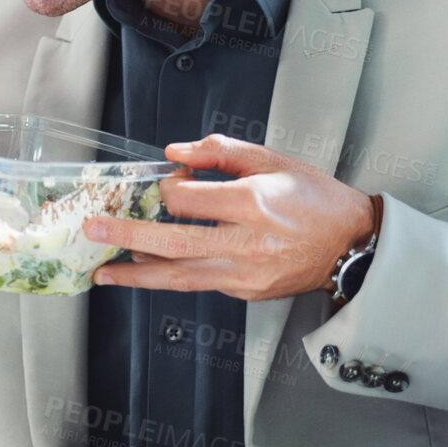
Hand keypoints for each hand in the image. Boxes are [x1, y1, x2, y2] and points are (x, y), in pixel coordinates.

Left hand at [85, 135, 374, 301]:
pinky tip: (146, 270)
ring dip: (137, 275)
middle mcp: (247, 243)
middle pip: (175, 243)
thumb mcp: (273, 161)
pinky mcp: (245, 293)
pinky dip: (169, 278)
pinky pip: (198, 284)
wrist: (352, 245)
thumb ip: (221, 152)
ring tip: (104, 271)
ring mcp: (245, 274)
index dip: (168, 189)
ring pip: (180, 278)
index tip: (167, 183)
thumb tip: (176, 153)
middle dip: (129, 236)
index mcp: (254, 203)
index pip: (189, 200)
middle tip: (95, 230)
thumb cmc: (316, 200)